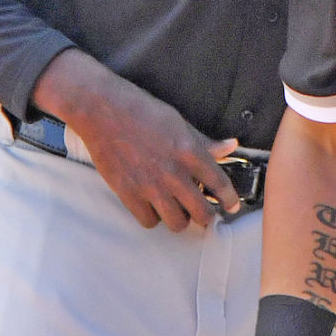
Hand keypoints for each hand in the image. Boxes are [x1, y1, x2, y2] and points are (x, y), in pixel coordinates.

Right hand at [32, 49, 241, 229]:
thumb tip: (230, 147)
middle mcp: (173, 173)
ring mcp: (150, 186)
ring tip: (178, 209)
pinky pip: (149, 222)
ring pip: (177, 223)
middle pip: (202, 213)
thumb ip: (205, 142)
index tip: (232, 206)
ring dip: (181, 219)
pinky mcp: (128, 194)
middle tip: (204, 212)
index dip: (230, 200)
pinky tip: (154, 206)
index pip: (220, 185)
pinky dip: (154, 217)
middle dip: (207, 216)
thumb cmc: (143, 111)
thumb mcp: (180, 122)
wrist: (103, 111)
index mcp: (190, 152)